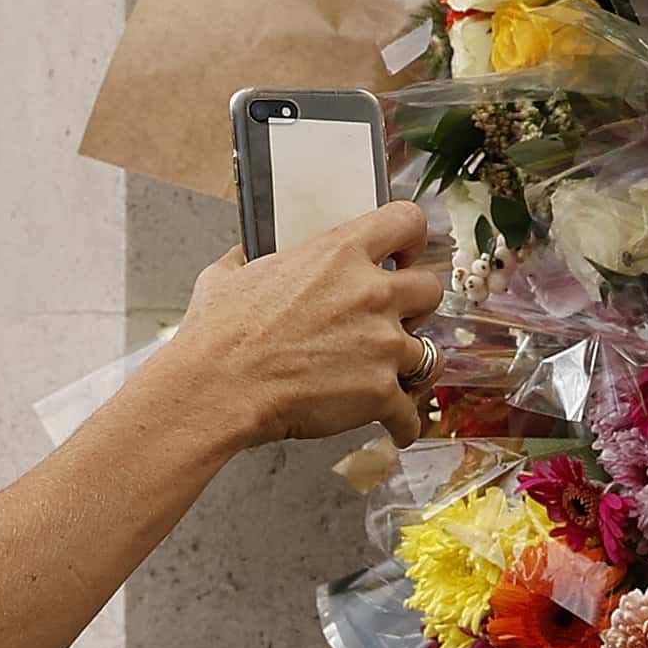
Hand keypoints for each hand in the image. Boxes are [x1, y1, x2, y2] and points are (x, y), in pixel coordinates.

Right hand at [166, 198, 438, 449]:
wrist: (217, 388)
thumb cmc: (218, 335)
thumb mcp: (229, 275)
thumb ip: (252, 259)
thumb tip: (248, 253)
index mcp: (339, 254)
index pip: (406, 221)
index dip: (412, 239)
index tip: (405, 255)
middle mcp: (371, 294)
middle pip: (430, 289)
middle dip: (416, 308)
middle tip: (395, 321)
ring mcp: (382, 344)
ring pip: (429, 353)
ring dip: (410, 365)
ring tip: (389, 375)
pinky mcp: (381, 391)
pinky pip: (410, 412)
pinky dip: (403, 422)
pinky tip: (394, 425)